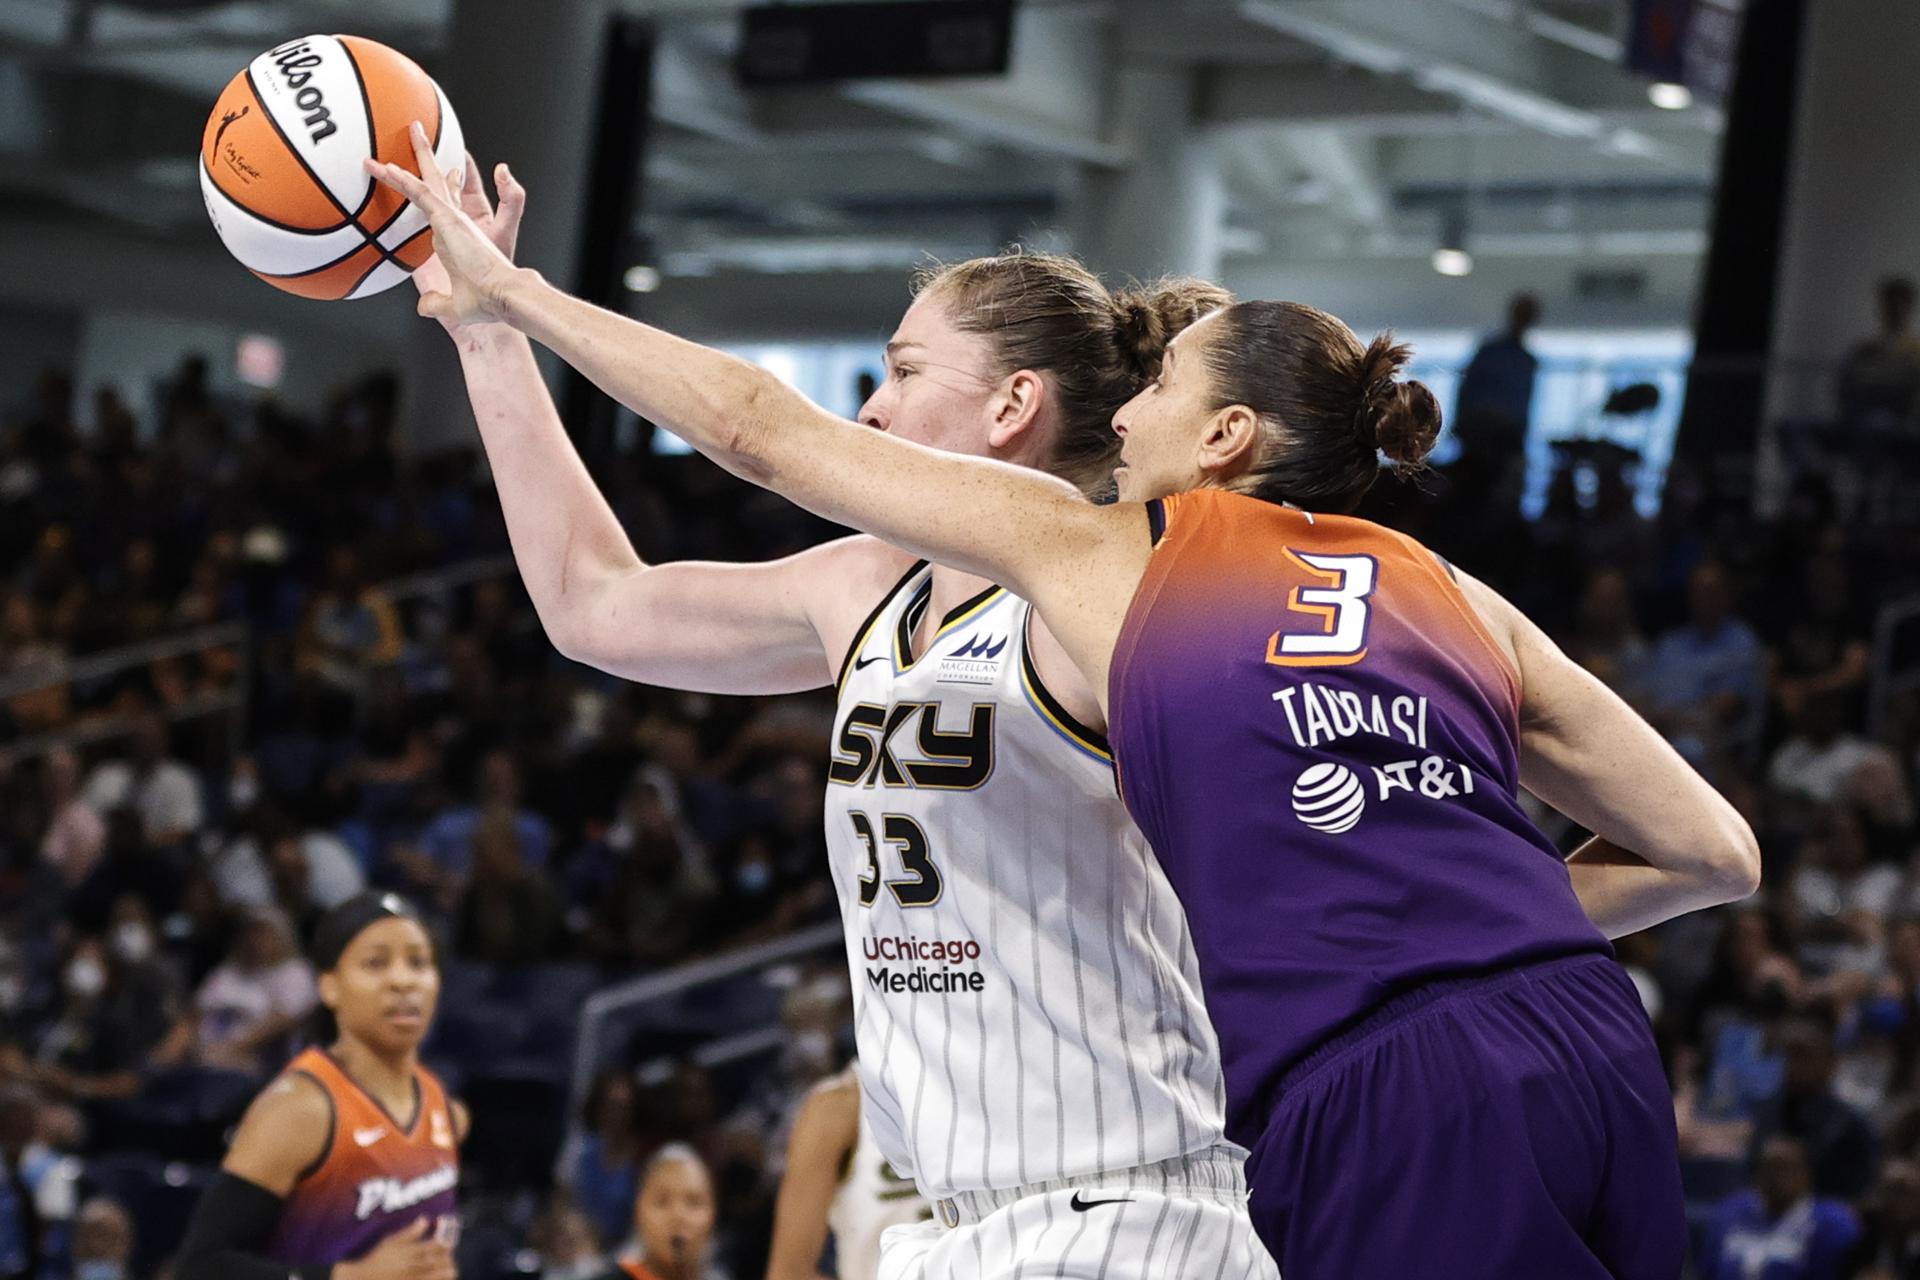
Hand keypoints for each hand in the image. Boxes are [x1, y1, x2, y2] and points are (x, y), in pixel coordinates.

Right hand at [337, 1217, 456, 1279]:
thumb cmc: (376, 1259)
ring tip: (452, 1271)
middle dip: (447, 1260)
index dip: (445, 1245)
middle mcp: (412, 1266)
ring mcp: (411, 1279)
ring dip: (445, 1273)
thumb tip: (425, 1219)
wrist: (362, 1279)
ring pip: (434, 1276)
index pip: (433, 1246)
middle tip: (451, 1260)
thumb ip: (409, 1232)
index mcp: (409, 1252)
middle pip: (437, 1262)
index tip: (450, 1245)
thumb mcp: (391, 1242)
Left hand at [365, 122, 521, 327]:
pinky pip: (421, 194)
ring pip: (425, 182)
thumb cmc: (487, 303)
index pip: (442, 206)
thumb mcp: (455, 305)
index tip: (435, 174)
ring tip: (402, 133)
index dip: (438, 189)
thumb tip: (424, 307)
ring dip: (410, 156)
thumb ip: (437, 303)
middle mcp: (454, 223)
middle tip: (416, 132)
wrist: (502, 297)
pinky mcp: (448, 220)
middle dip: (425, 156)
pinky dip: (404, 180)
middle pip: (436, 182)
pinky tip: (386, 168)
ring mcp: (451, 219)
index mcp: (456, 238)